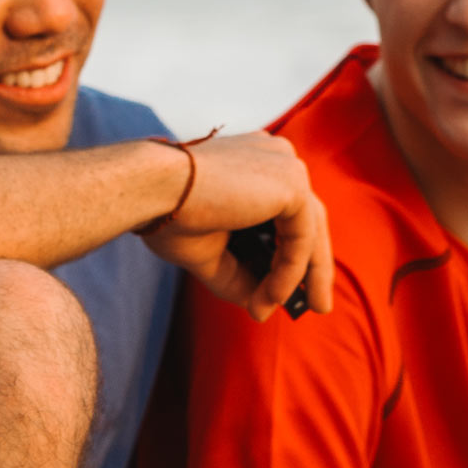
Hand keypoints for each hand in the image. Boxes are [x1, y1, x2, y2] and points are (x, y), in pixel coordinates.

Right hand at [138, 131, 334, 322]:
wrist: (150, 189)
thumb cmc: (167, 212)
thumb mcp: (209, 252)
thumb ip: (238, 274)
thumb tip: (260, 306)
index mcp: (257, 162)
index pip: (289, 211)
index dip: (293, 252)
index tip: (289, 288)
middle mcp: (277, 157)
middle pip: (308, 220)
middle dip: (312, 267)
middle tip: (316, 306)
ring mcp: (287, 166)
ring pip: (310, 231)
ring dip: (299, 277)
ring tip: (287, 310)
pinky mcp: (292, 183)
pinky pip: (302, 239)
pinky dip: (288, 273)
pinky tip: (271, 297)